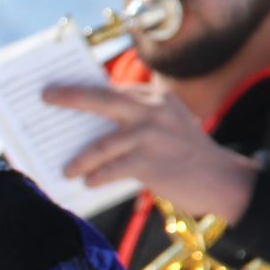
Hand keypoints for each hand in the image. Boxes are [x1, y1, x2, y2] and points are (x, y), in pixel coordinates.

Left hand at [46, 83, 259, 221]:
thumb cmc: (184, 155)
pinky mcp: (151, 161)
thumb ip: (134, 120)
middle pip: (101, 99)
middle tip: (46, 97)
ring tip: (67, 170)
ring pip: (102, 144)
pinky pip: (112, 169)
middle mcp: (154, 110)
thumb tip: (86, 128)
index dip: (82, 87)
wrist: (222, 179)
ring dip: (80, 159)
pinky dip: (97, 176)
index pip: (112, 88)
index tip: (58, 86)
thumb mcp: (165, 126)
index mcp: (156, 98)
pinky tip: (88, 182)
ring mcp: (152, 135)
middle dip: (70, 97)